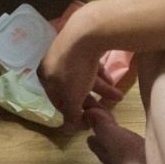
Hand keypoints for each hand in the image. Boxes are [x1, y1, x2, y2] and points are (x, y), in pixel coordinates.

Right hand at [39, 12, 108, 129]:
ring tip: (118, 96)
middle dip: (91, 102)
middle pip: (72, 90)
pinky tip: (113, 81)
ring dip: (101, 90)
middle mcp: (53, 64)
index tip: (90, 123)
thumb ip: (71, 114)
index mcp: (45, 77)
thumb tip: (68, 130)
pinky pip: (91, 65)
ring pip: (84, 77)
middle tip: (107, 113)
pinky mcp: (82, 44)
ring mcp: (68, 53)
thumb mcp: (71, 97)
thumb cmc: (74, 69)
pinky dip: (101, 75)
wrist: (87, 33)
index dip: (75, 115)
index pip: (58, 102)